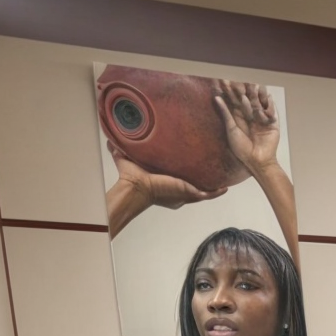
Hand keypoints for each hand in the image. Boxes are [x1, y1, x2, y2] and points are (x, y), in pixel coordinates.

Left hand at [108, 138, 224, 209]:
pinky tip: (225, 188)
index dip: (184, 174)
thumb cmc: (133, 178)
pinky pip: (207, 194)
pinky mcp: (189, 193)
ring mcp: (184, 193)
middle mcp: (176, 190)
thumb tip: (111, 141)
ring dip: (212, 187)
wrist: (137, 187)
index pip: (177, 180)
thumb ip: (120, 150)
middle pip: (192, 186)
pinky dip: (216, 192)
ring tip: (223, 180)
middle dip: (201, 181)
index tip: (190, 167)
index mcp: (165, 185)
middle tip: (210, 171)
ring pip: (202, 191)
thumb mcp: (128, 160)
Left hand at [215, 80, 280, 177]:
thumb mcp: (231, 129)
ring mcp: (261, 119)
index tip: (224, 79)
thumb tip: (217, 97)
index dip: (229, 90)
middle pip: (246, 99)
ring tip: (254, 83)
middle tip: (240, 78)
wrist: (256, 161)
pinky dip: (270, 104)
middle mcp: (249, 115)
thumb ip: (226, 113)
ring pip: (259, 103)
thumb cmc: (241, 148)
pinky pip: (271, 112)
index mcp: (238, 117)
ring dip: (257, 94)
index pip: (233, 100)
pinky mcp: (272, 123)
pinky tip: (267, 95)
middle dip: (243, 89)